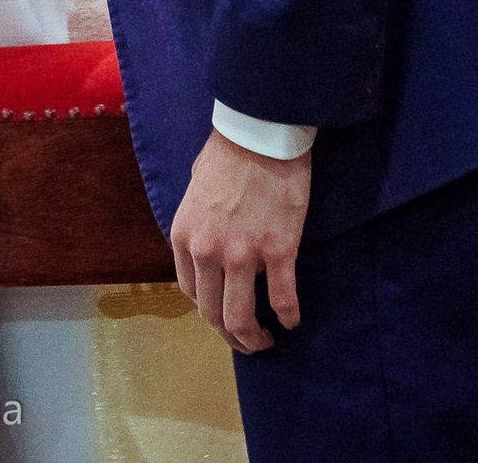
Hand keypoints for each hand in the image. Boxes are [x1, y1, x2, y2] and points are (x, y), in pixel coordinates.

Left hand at [171, 133, 309, 353]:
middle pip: (213, 312)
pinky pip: (283, 297)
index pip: (190, 291)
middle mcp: (208, 252)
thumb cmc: (227, 155)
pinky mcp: (278, 251)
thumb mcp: (194, 190)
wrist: (259, 135)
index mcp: (184, 237)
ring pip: (241, 316)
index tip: (221, 314)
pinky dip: (288, 315)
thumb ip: (197, 223)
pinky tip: (293, 322)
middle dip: (229, 335)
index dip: (207, 309)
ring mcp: (242, 255)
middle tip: (245, 341)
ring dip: (253, 338)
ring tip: (265, 342)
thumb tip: (206, 240)